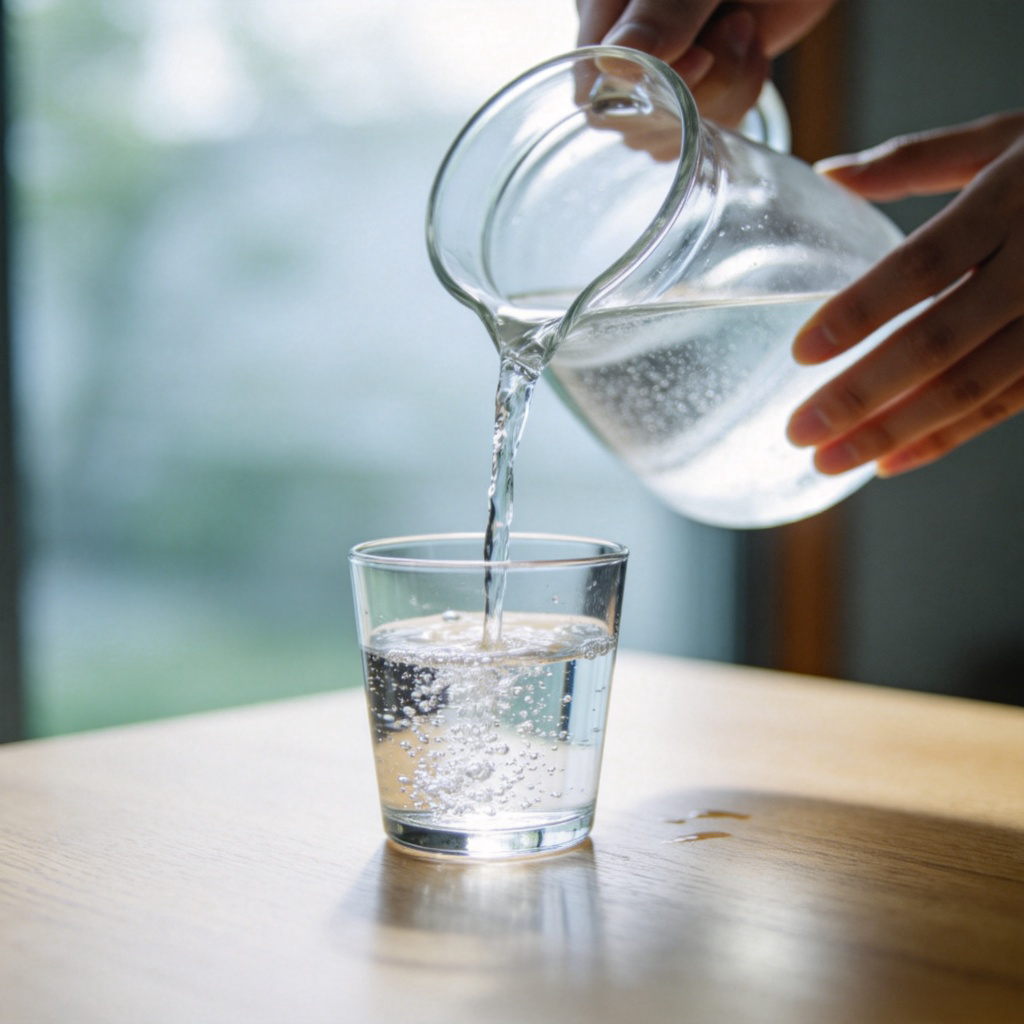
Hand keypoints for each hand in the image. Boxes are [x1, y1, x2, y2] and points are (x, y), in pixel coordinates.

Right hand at [576, 0, 834, 125]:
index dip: (641, 92)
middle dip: (697, 92)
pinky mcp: (693, 92)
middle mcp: (623, 49)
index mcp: (604, 11)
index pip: (591, 87)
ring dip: (725, 94)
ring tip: (746, 30)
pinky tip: (751, 53)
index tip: (701, 56)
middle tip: (736, 27)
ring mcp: (657, 75)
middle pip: (632, 121)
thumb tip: (613, 64)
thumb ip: (659, 9)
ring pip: (669, 134)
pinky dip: (738, 100)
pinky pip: (699, 134)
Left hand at [786, 112, 1023, 476]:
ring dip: (895, 431)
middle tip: (798, 431)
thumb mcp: (1006, 138)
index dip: (860, 313)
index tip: (801, 352)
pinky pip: (1007, 405)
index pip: (923, 266)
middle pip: (939, 342)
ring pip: (972, 386)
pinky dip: (946, 437)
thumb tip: (828, 173)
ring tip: (829, 461)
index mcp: (1013, 196)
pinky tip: (892, 461)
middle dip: (862, 394)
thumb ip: (915, 160)